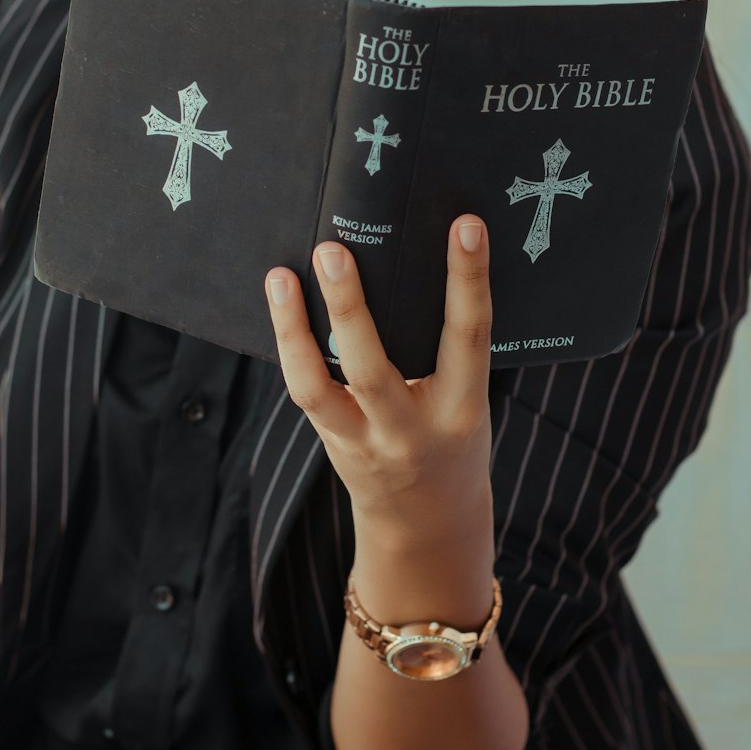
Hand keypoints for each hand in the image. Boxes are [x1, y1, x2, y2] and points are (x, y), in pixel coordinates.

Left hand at [263, 216, 493, 538]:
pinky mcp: (332, 441)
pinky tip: (281, 302)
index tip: (465, 226)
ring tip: (282, 276)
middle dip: (348, 307)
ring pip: (317, 388)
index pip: (469, 336)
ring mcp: (363, 442)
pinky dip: (289, 344)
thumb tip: (412, 261)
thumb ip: (445, 348)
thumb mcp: (467, 400)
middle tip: (332, 250)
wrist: (428, 523)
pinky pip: (303, 392)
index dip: (468, 279)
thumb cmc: (452, 439)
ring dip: (293, 329)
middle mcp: (410, 431)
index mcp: (462, 409)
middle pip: (372, 369)